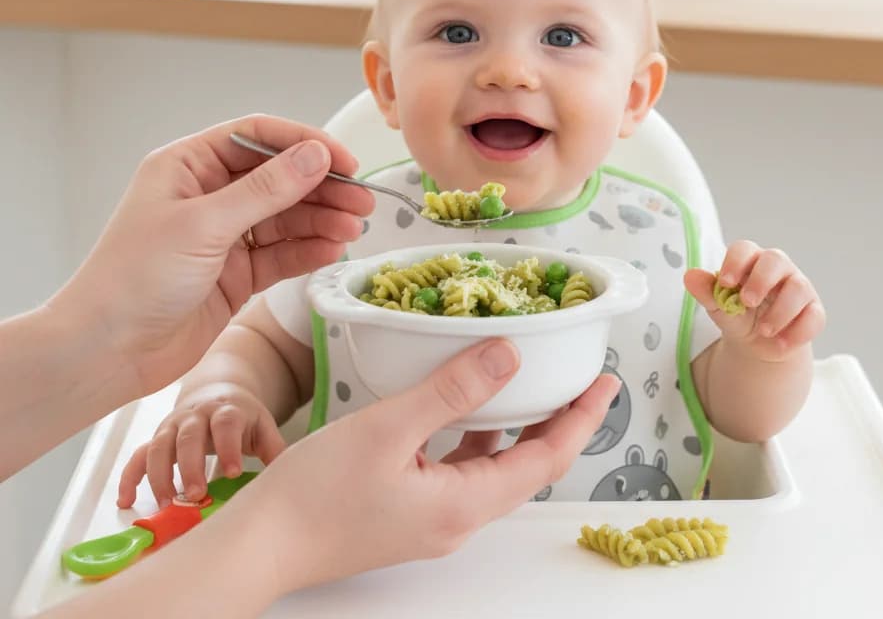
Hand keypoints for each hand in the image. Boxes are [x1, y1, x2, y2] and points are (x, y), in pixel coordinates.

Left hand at [51, 115, 373, 400]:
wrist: (106, 353)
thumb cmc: (134, 279)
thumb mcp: (204, 225)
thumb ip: (266, 190)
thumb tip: (315, 154)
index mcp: (189, 166)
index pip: (257, 138)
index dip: (304, 143)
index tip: (344, 159)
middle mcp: (209, 196)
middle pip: (279, 179)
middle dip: (322, 187)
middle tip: (362, 200)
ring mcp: (224, 236)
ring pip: (286, 218)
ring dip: (321, 221)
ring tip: (354, 229)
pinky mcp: (236, 274)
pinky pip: (281, 254)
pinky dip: (308, 251)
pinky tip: (332, 250)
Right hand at [117, 383, 285, 508]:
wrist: (216, 392)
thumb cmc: (242, 417)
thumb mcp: (262, 425)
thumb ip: (274, 447)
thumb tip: (290, 473)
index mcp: (226, 410)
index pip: (226, 424)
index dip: (228, 447)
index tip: (232, 472)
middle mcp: (195, 415)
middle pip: (189, 436)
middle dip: (190, 465)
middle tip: (195, 495)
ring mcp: (172, 426)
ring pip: (159, 446)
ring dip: (159, 475)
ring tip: (166, 503)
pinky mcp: (156, 438)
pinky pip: (137, 456)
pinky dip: (129, 477)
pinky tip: (126, 500)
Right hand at [235, 339, 619, 594]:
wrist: (262, 543)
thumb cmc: (315, 492)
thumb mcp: (389, 427)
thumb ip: (453, 390)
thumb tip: (510, 355)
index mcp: (463, 504)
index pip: (546, 459)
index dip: (581, 419)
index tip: (605, 383)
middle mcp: (457, 518)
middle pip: (528, 466)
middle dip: (559, 420)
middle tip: (579, 378)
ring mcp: (434, 518)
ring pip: (495, 467)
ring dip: (519, 426)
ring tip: (532, 383)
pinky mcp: (411, 510)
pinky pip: (461, 469)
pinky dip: (478, 434)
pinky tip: (466, 407)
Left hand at [685, 240, 824, 362]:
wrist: (758, 344)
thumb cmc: (737, 315)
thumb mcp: (719, 306)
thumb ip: (707, 291)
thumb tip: (689, 276)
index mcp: (751, 261)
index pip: (745, 249)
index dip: (735, 263)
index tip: (725, 282)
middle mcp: (778, 269)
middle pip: (776, 259)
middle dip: (761, 280)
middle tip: (746, 302)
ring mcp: (799, 288)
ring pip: (799, 288)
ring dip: (780, 311)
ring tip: (764, 331)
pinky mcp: (814, 311)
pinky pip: (814, 316)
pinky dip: (798, 332)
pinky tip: (781, 345)